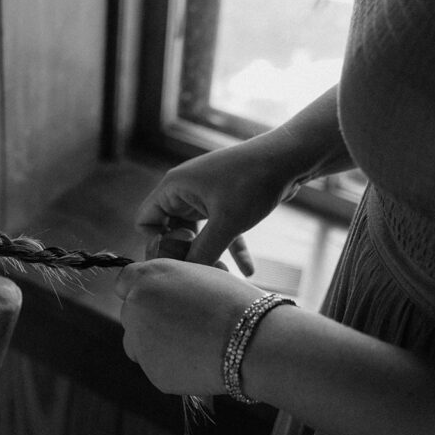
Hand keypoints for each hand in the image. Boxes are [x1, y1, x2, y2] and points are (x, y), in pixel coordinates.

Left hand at [115, 259, 263, 394]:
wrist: (252, 340)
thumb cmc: (233, 302)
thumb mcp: (198, 274)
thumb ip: (169, 282)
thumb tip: (159, 290)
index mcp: (147, 277)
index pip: (124, 283)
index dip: (140, 291)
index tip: (155, 299)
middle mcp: (136, 306)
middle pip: (129, 313)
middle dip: (147, 318)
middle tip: (180, 323)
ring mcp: (141, 341)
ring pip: (134, 343)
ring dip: (152, 342)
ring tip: (188, 342)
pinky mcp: (153, 372)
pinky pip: (154, 366)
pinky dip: (170, 365)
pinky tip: (196, 360)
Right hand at [136, 135, 298, 271]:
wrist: (288, 158)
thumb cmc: (252, 181)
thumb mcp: (226, 222)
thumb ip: (203, 251)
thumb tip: (186, 276)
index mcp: (173, 188)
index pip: (145, 221)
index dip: (157, 244)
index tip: (182, 256)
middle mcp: (184, 191)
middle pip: (170, 230)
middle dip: (184, 253)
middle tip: (202, 271)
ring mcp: (204, 196)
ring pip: (196, 234)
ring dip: (207, 253)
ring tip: (223, 275)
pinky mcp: (224, 202)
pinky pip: (219, 230)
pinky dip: (230, 248)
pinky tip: (249, 270)